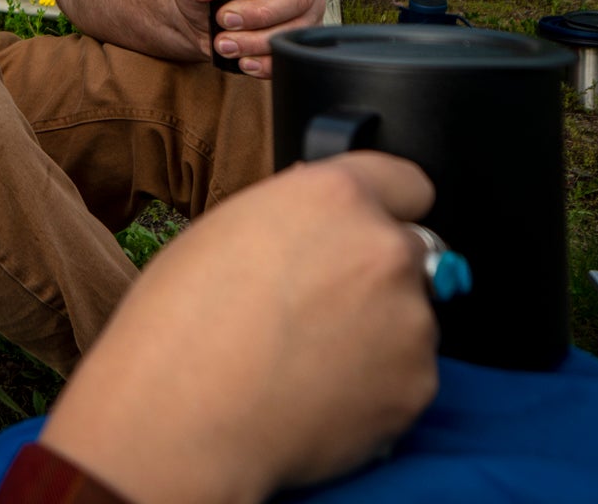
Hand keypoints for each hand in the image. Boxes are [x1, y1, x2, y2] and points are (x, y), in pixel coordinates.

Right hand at [38, 153, 439, 503]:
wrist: (182, 417)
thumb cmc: (179, 323)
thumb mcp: (225, 232)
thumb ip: (294, 222)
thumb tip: (318, 234)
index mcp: (333, 196)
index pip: (405, 181)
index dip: (383, 208)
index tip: (365, 230)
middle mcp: (385, 249)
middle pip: (410, 252)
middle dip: (376, 275)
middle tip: (318, 309)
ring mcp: (411, 321)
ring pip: (410, 318)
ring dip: (377, 333)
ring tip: (306, 362)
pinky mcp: (418, 387)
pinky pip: (407, 376)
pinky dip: (375, 386)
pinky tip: (317, 397)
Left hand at [171, 0, 325, 77]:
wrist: (198, 18)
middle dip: (260, 12)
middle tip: (225, 18)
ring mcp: (306, 12)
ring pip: (296, 28)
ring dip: (257, 40)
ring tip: (224, 43)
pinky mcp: (299, 40)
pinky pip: (292, 53)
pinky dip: (266, 61)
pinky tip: (243, 61)